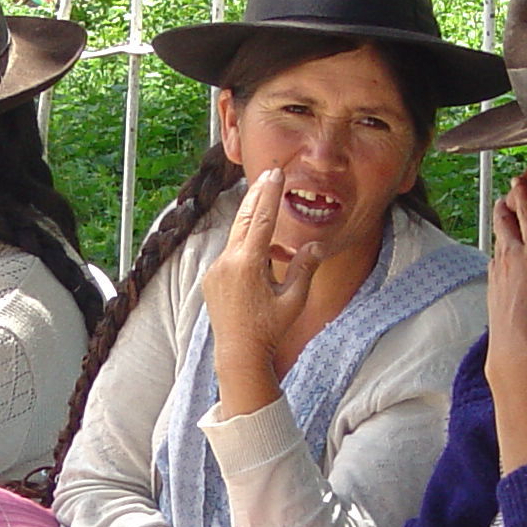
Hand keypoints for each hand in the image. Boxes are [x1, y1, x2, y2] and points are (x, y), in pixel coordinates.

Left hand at [201, 167, 323, 418]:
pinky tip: (266, 259)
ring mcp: (217, 269)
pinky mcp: (212, 277)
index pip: (261, 220)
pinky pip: (231, 254)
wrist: (239, 354)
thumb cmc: (270, 330)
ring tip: (275, 225)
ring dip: (255, 225)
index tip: (276, 173)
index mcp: (248, 264)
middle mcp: (228, 262)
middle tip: (270, 173)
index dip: (270, 194)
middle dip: (257, 195)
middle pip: (244, 218)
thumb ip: (304, 268)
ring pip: (237, 236)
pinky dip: (247, 248)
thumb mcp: (294, 300)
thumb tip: (314, 245)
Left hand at [485, 175, 526, 387]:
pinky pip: (495, 257)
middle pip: (504, 219)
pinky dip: (500, 247)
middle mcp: (511, 254)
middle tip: (509, 193)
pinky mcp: (492, 283)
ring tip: (504, 215)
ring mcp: (498, 268)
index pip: (525, 212)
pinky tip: (504, 254)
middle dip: (506, 203)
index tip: (520, 181)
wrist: (516, 344)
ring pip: (497, 237)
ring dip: (501, 223)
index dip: (522, 193)